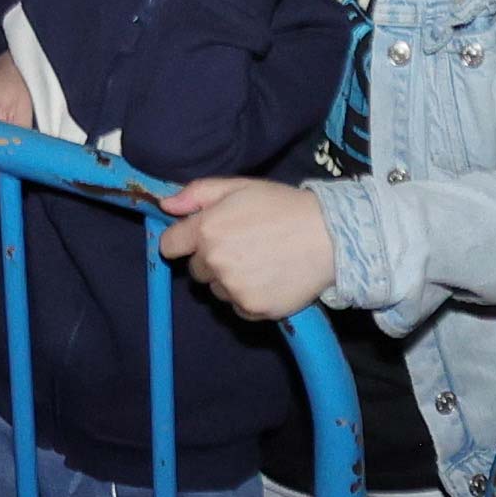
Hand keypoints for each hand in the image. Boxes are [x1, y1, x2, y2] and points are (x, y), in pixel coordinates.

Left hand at [159, 177, 340, 319]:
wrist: (330, 236)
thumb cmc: (283, 206)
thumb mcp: (240, 187)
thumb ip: (198, 193)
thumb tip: (166, 205)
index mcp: (207, 229)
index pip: (170, 246)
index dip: (182, 240)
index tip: (199, 238)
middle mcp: (214, 262)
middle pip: (195, 270)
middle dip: (211, 259)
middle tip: (243, 245)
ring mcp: (233, 289)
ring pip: (217, 290)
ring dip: (229, 279)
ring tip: (260, 261)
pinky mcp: (252, 309)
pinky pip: (237, 307)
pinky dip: (248, 296)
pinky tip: (269, 278)